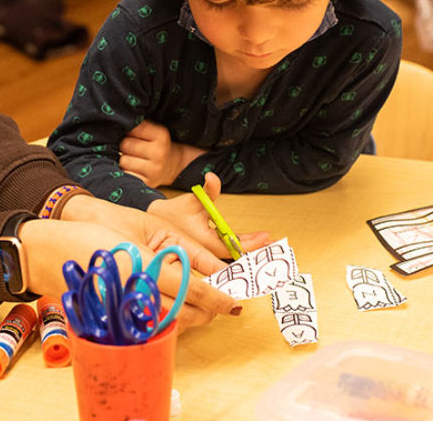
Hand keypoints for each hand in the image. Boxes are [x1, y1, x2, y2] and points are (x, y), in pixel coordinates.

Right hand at [33, 194, 243, 327]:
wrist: (48, 253)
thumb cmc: (88, 238)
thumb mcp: (131, 240)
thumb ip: (164, 261)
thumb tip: (197, 280)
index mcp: (146, 267)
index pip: (194, 290)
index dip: (219, 299)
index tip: (235, 304)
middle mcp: (137, 291)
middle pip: (187, 312)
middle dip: (208, 311)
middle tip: (221, 304)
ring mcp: (124, 307)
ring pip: (170, 322)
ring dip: (189, 317)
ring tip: (199, 305)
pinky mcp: (113, 316)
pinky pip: (148, 324)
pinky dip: (165, 320)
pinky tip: (169, 307)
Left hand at [119, 120, 203, 187]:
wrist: (173, 166)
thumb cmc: (156, 145)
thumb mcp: (154, 131)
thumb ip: (138, 125)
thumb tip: (115, 124)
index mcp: (161, 135)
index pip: (132, 128)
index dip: (129, 130)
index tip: (134, 134)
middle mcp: (160, 153)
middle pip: (125, 144)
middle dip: (125, 145)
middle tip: (132, 148)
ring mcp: (154, 170)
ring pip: (123, 161)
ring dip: (125, 160)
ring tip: (133, 159)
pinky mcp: (148, 183)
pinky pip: (126, 175)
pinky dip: (127, 172)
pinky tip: (134, 169)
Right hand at [147, 172, 271, 260]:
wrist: (155, 225)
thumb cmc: (173, 213)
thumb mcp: (191, 200)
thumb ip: (207, 191)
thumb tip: (213, 177)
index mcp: (205, 242)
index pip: (233, 244)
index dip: (251, 242)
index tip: (266, 236)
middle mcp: (210, 251)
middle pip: (239, 253)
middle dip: (258, 249)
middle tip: (277, 245)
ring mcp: (210, 253)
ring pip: (235, 255)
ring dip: (252, 251)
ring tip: (271, 246)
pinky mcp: (210, 252)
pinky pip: (229, 254)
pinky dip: (242, 250)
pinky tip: (255, 247)